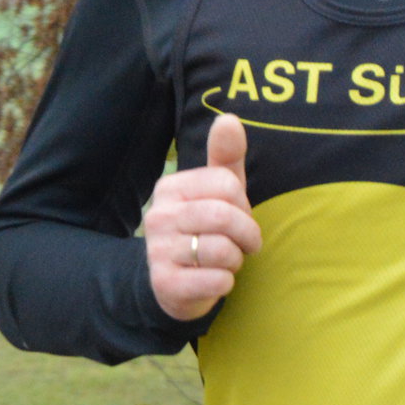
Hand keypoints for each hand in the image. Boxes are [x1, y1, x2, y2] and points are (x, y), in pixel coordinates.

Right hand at [144, 113, 260, 319]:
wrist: (174, 286)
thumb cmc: (204, 231)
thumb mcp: (217, 193)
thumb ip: (225, 157)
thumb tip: (228, 118)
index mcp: (170, 188)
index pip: (227, 185)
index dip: (244, 205)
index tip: (239, 217)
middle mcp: (158, 216)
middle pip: (225, 216)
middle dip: (247, 234)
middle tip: (245, 244)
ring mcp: (158, 251)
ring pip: (223, 250)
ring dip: (236, 260)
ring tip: (224, 261)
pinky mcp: (166, 284)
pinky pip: (218, 280)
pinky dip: (227, 283)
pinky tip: (214, 280)